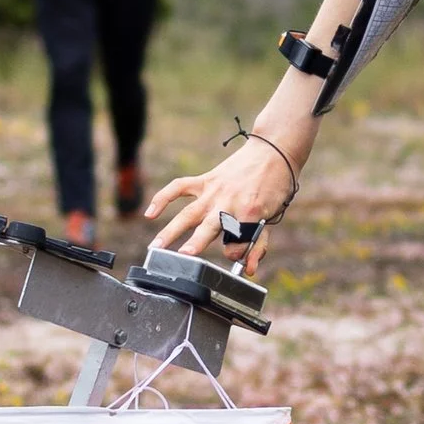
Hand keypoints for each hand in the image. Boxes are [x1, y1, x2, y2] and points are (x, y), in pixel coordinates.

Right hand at [146, 134, 307, 264]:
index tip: (236, 254)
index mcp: (249, 213)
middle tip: (184, 257)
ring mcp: (214, 192)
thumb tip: (249, 270)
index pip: (236, 243)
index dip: (236, 253)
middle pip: (210, 227)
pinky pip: (179, 187)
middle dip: (197, 242)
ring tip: (156, 248)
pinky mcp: (205, 181)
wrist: (272, 153)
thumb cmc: (274, 187)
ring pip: (188, 213)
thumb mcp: (271, 217)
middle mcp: (228, 203)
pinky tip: (150, 213)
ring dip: (171, 231)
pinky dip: (163, 198)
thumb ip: (257, 244)